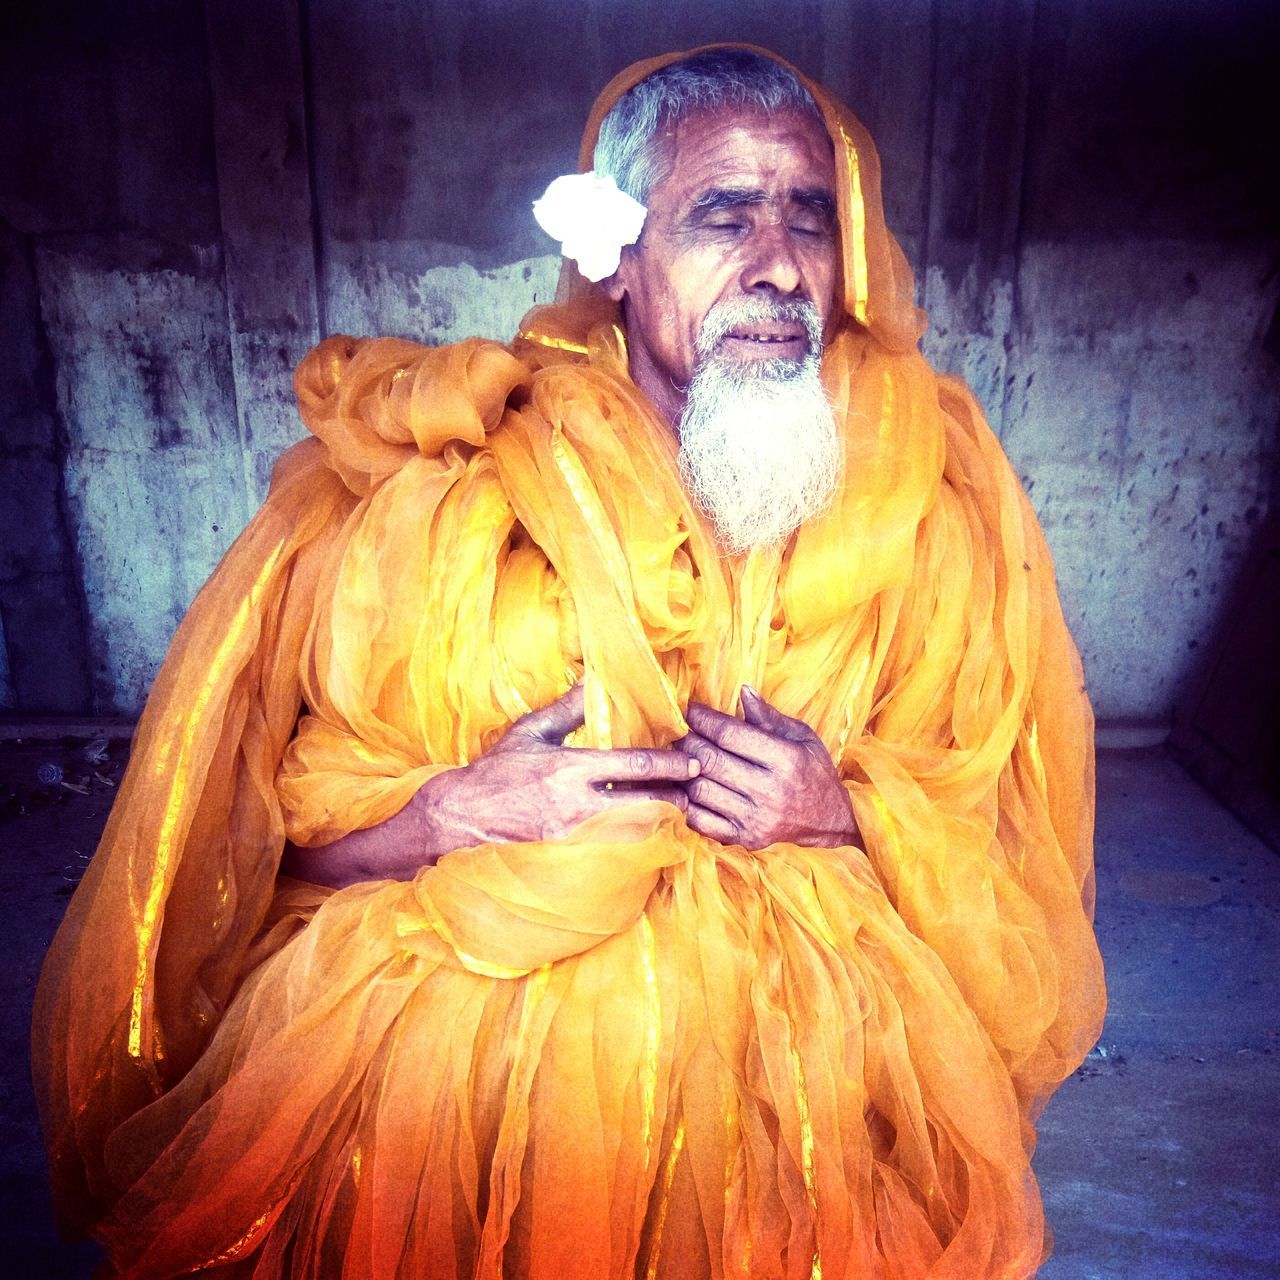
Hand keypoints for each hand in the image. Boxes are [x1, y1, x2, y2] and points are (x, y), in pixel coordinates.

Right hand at [416, 683, 698, 850]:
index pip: (633, 766)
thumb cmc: (497, 770)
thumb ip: (566, 710)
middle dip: (676, 799)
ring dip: (660, 822)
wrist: (462, 816)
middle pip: (645, 805)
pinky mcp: (569, 855)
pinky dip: (635, 841)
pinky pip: (614, 849)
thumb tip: (593, 681)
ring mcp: (574, 835)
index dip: (669, 765)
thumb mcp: (530, 732)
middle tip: (694, 792)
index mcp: (570, 768)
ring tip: (678, 812)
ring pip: (635, 832)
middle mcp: (576, 804)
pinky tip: (647, 834)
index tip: (692, 761)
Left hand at [674, 686, 858, 849]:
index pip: (730, 735)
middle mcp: (769, 791)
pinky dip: (686, 803)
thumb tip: (743, 690)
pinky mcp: (744, 839)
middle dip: (687, 741)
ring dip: (683, 771)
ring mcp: (755, 819)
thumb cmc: (814, 772)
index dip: (703, 719)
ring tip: (680, 757)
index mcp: (786, 760)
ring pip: (700, 790)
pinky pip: (700, 821)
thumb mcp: (802, 737)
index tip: (689, 709)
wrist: (829, 822)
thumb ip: (769, 717)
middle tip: (679, 731)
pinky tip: (687, 788)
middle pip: (710, 760)